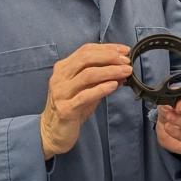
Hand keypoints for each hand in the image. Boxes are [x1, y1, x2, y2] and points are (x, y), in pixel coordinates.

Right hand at [40, 42, 132, 159]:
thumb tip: (124, 68)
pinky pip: (85, 96)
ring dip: (110, 71)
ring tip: (126, 71)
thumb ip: (102, 77)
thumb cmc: (72, 107)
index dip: (107, 48)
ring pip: (87, 75)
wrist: (53, 132)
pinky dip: (101, 88)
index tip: (125, 50)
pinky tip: (114, 85)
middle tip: (127, 61)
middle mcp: (59, 77)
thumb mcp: (87, 89)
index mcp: (63, 68)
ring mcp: (60, 93)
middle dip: (109, 57)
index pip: (86, 50)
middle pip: (86, 58)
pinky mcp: (65, 109)